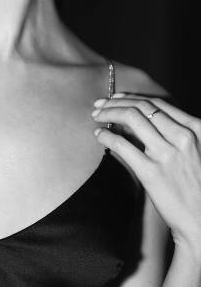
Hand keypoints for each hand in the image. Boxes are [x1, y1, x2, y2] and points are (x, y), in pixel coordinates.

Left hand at [92, 93, 200, 257]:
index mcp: (196, 129)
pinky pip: (122, 145)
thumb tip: (141, 120)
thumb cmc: (197, 188)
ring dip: (108, 113)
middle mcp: (183, 137)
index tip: (116, 98)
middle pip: (142, 107)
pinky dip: (106, 135)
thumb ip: (175, 135)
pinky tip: (98, 136)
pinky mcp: (152, 172)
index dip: (132, 98)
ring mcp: (167, 154)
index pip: (157, 104)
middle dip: (116, 103)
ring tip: (96, 116)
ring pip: (131, 118)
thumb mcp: (195, 153)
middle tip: (100, 105)